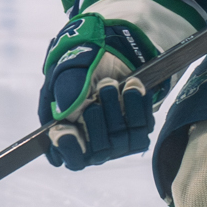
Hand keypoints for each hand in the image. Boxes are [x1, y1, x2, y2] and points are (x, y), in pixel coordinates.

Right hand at [37, 13, 157, 169]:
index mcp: (68, 132)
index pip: (72, 158)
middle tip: (97, 90)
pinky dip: (137, 104)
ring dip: (117, 109)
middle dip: (97, 118)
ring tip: (113, 83)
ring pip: (122, 140)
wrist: (110, 48)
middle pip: (100, 150)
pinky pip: (143, 127)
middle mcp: (93, 140)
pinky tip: (132, 85)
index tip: (67, 130)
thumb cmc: (82, 64)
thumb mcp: (67, 73)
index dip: (70, 149)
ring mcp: (117, 137)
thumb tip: (63, 118)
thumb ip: (65, 94)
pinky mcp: (138, 128)